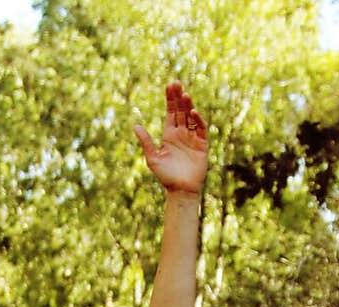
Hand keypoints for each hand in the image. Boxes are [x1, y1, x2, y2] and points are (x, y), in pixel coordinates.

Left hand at [134, 80, 207, 195]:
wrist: (181, 191)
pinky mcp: (202, 145)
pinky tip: (193, 113)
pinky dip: (198, 121)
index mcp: (169, 135)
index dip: (170, 99)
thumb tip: (136, 125)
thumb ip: (146, 142)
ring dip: (188, 106)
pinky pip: (201, 129)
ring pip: (191, 117)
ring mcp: (192, 138)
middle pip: (181, 111)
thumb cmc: (166, 177)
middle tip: (176, 83)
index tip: (170, 85)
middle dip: (179, 97)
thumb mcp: (153, 158)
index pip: (171, 112)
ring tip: (185, 94)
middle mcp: (181, 134)